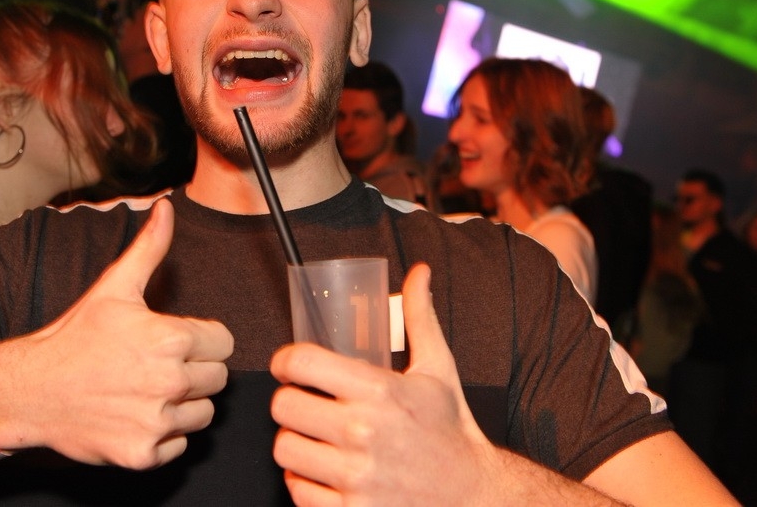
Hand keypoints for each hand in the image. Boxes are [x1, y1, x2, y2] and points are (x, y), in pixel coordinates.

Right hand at [0, 198, 233, 467]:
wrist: (31, 391)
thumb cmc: (74, 339)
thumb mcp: (114, 288)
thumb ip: (150, 248)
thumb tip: (166, 209)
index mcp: (171, 339)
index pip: (224, 343)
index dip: (202, 340)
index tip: (175, 342)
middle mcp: (169, 382)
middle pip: (217, 379)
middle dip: (194, 371)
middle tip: (156, 366)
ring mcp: (157, 421)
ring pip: (203, 414)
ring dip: (182, 405)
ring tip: (145, 390)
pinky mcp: (145, 454)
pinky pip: (180, 445)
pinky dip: (162, 436)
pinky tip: (135, 416)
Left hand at [270, 263, 498, 505]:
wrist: (473, 496)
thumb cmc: (450, 431)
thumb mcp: (438, 370)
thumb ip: (420, 318)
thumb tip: (419, 273)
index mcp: (380, 391)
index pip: (302, 362)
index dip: (286, 360)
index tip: (290, 366)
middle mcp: (363, 433)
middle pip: (283, 406)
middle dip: (291, 401)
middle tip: (306, 404)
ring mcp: (355, 477)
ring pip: (284, 449)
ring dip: (295, 443)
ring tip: (315, 439)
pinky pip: (297, 490)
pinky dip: (304, 481)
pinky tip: (324, 472)